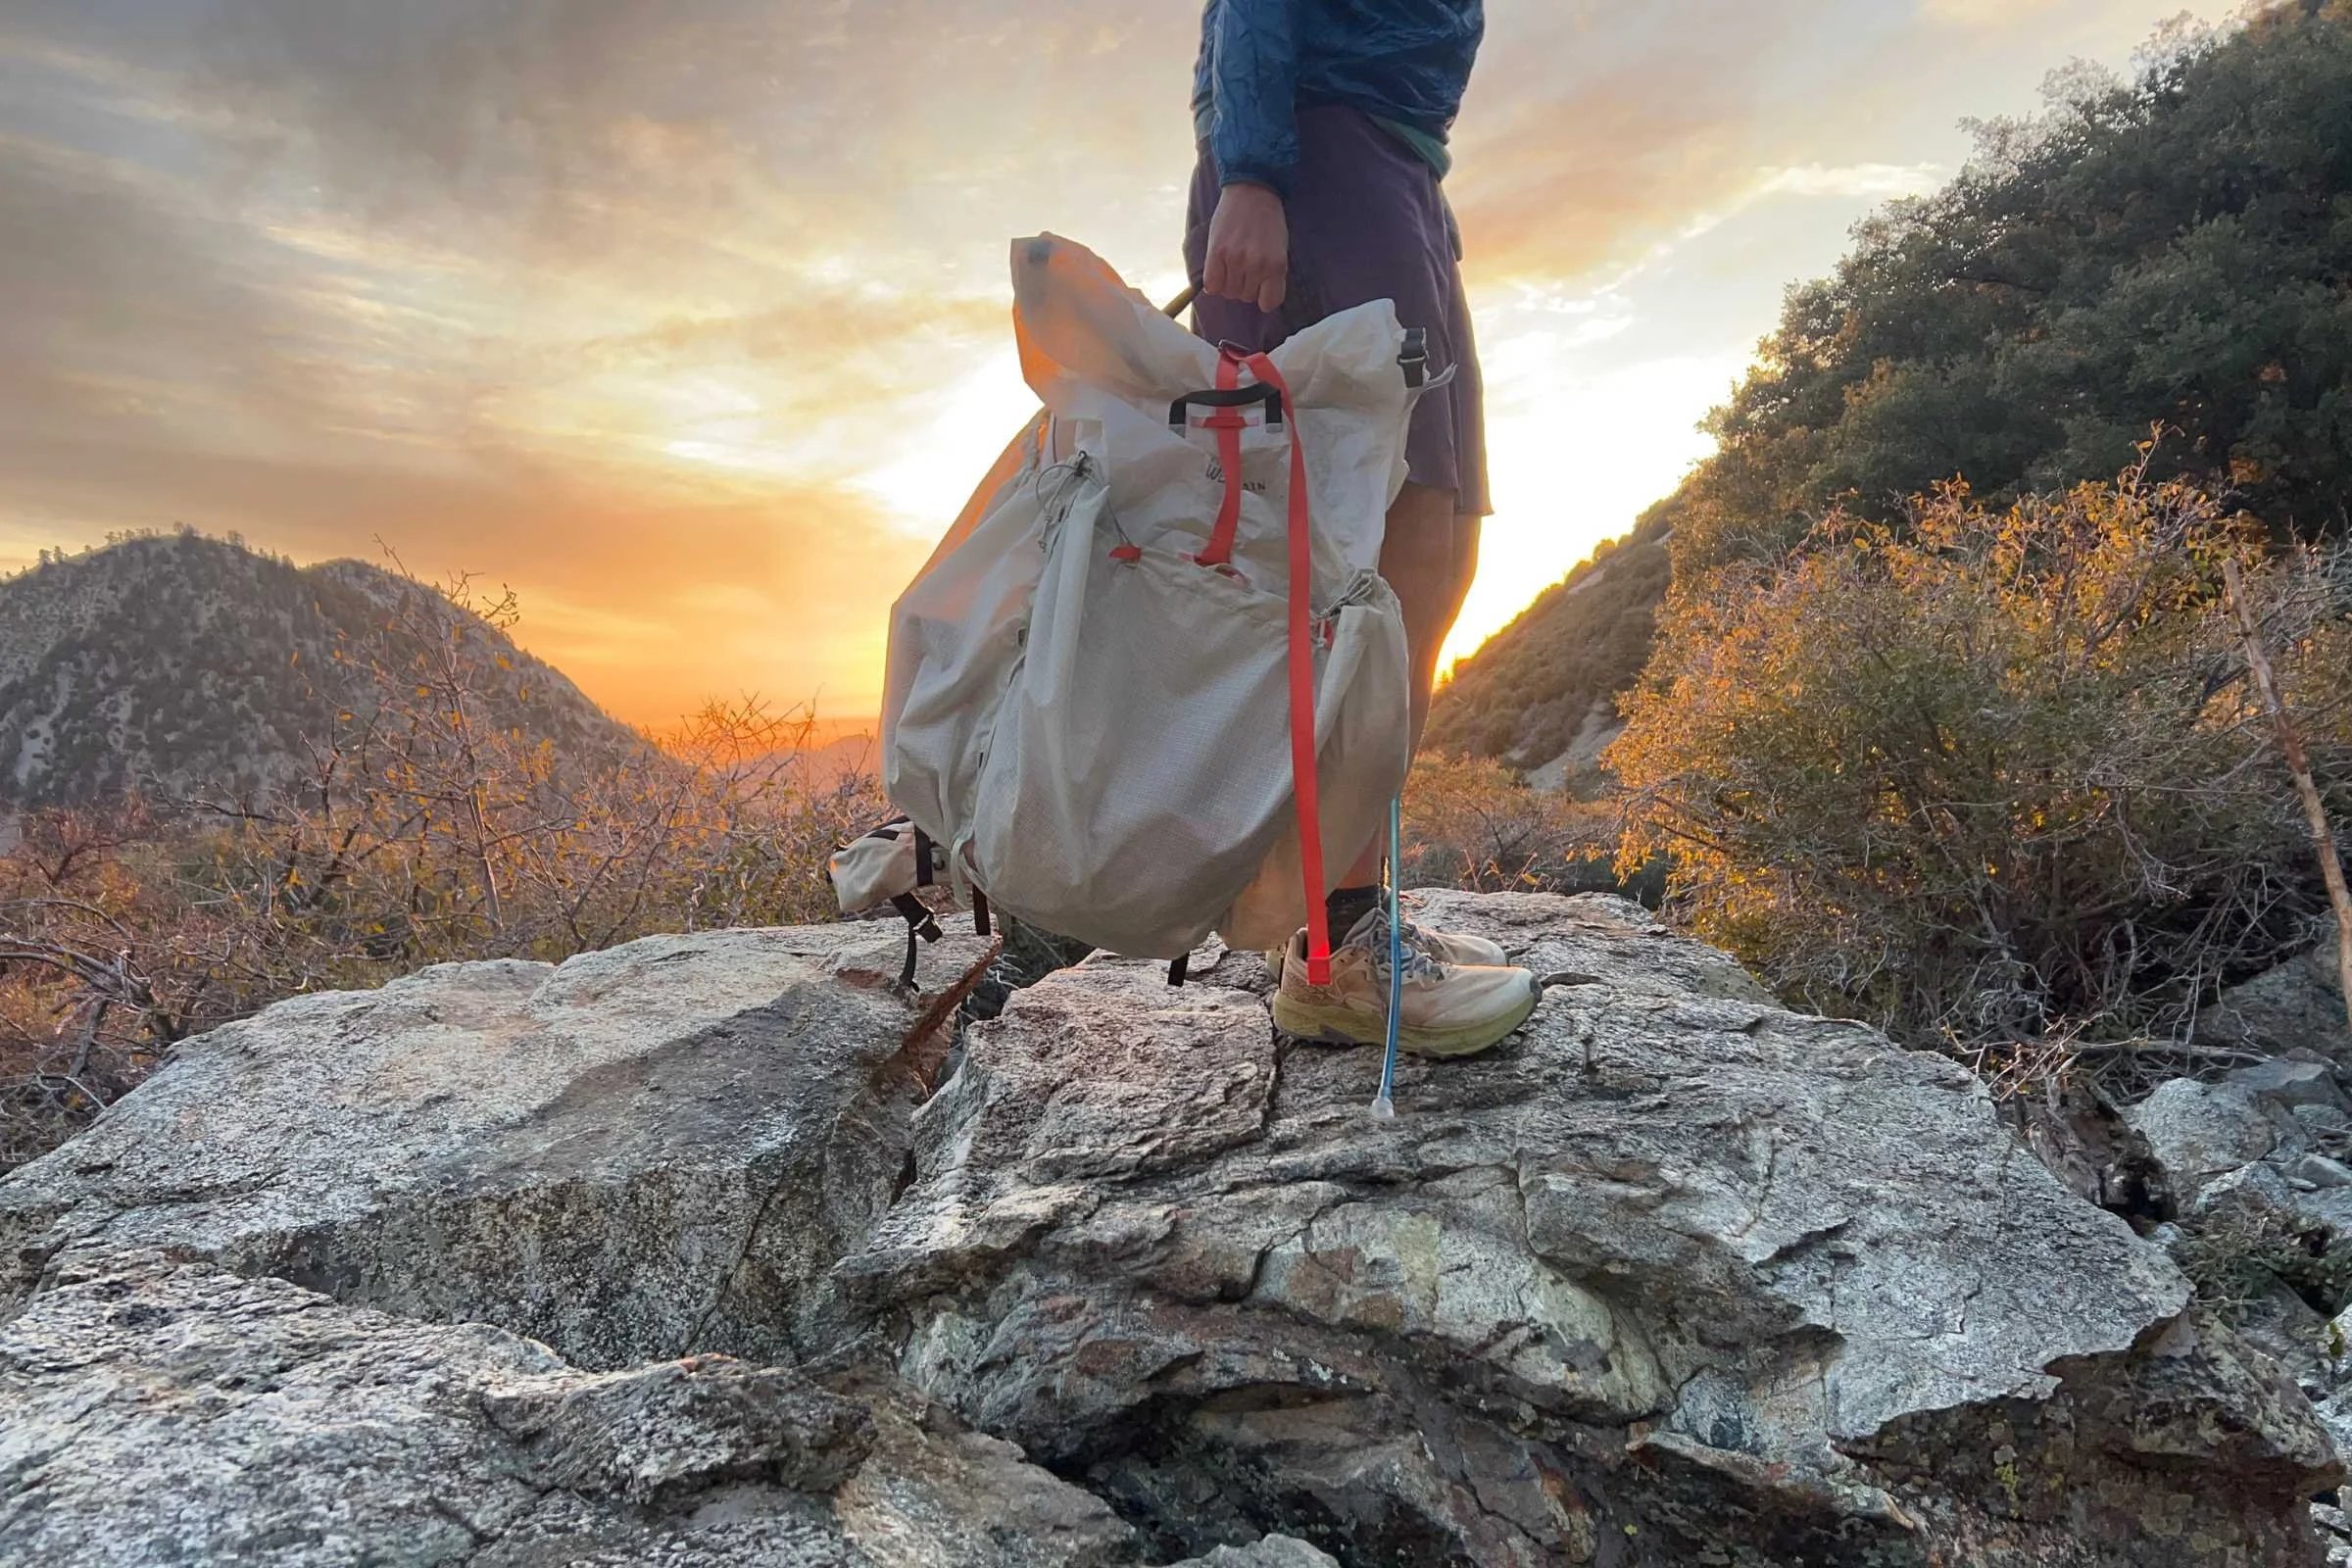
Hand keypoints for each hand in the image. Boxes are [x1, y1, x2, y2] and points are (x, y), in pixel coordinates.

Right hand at [1203, 180, 1288, 313]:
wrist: (1252, 190)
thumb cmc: (1268, 220)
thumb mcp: (1279, 249)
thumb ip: (1270, 274)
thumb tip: (1258, 297)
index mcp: (1277, 266)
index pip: (1268, 303)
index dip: (1263, 296)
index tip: (1260, 287)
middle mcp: (1257, 265)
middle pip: (1246, 297)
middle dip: (1245, 286)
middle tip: (1244, 267)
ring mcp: (1235, 259)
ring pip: (1228, 292)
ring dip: (1229, 283)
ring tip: (1232, 264)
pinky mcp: (1216, 253)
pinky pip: (1212, 284)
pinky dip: (1213, 282)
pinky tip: (1217, 269)